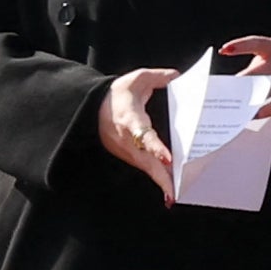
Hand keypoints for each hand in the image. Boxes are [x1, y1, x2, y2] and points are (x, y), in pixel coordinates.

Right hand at [98, 67, 181, 191]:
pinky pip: (147, 168)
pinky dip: (158, 179)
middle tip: (176, 191)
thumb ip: (158, 77)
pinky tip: (171, 190)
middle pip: (146, 161)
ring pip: (147, 168)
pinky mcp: (130, 156)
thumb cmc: (117, 95)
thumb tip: (178, 76)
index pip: (143, 135)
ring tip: (178, 194)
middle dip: (161, 176)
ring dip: (161, 181)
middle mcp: (128, 140)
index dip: (155, 147)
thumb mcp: (136, 79)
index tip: (168, 158)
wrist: (92, 110)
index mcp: (129, 119)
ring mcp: (128, 151)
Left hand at [215, 33, 270, 115]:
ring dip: (248, 99)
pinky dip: (264, 109)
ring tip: (232, 107)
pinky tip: (253, 114)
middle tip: (220, 94)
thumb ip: (256, 67)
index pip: (256, 42)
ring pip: (265, 89)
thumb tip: (231, 87)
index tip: (224, 50)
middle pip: (256, 72)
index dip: (240, 46)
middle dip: (237, 85)